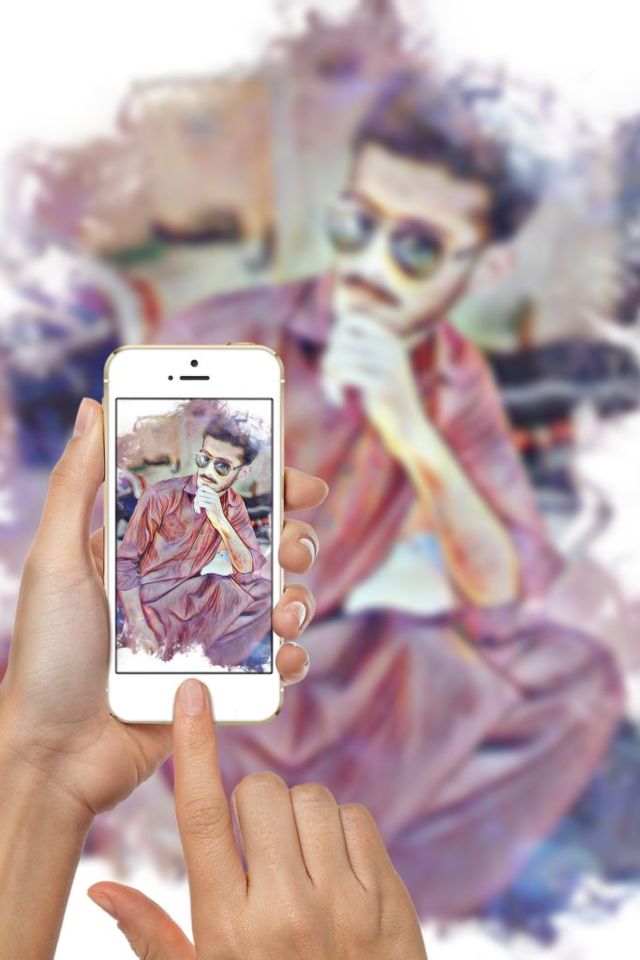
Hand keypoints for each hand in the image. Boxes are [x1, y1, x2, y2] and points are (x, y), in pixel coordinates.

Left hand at [0, 398, 327, 819]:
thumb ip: (75, 485)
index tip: (291, 467)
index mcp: (152, 545)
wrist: (55, 755)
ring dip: (299, 593)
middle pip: (260, 542)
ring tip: (287, 607)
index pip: (215, 497)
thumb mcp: (53, 560)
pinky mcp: (223, 676)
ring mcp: (209, 628)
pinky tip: (285, 655)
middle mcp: (187, 580)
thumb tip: (92, 406)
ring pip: (278, 594)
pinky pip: (274, 657)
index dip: (260, 478)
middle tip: (295, 541)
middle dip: (292, 534)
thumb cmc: (47, 654)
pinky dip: (292, 653)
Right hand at [88, 680, 427, 959]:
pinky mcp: (387, 898)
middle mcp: (285, 910)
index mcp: (228, 927)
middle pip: (261, 793)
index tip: (192, 694)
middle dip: (255, 802)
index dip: (194, 748)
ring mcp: (343, 903)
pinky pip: (357, 818)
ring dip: (299, 815)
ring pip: (312, 798)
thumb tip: (100, 889)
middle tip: (260, 843)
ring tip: (299, 860)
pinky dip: (341, 830)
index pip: (201, 818)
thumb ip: (153, 935)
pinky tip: (335, 867)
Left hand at [194, 478, 225, 522]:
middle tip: (196, 506)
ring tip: (197, 510)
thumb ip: (205, 496)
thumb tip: (197, 489)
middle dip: (195, 500)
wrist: (219, 520)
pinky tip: (199, 512)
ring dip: (195, 505)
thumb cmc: (213, 511)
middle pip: (199, 493)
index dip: (198, 492)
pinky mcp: (211, 506)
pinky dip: (197, 508)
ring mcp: (213, 501)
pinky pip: (200, 503)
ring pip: (199, 498)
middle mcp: (214, 496)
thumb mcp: (211, 501)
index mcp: (214, 494)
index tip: (198, 498)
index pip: (203, 487)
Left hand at [322, 314, 425, 447]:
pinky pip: (342, 373)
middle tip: (331, 380)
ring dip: (328, 376)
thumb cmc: (384, 399)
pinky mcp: (381, 384)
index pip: (352, 320)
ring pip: (338, 356)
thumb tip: (335, 331)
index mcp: (391, 340)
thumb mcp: (375, 367)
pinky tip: (339, 400)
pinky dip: (333, 387)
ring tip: (334, 391)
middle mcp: (391, 348)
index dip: (335, 336)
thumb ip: (359, 349)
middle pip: (340, 340)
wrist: (408, 427)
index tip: (337, 359)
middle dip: (329, 360)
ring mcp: (388, 365)